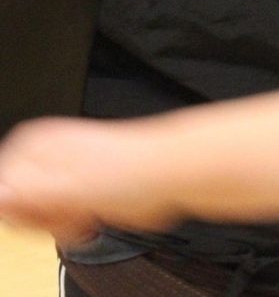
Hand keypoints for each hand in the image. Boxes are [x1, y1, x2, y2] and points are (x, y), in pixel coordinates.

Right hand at [0, 116, 181, 245]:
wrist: (171, 172)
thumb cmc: (132, 169)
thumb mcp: (69, 186)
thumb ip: (26, 193)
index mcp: (35, 144)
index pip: (1, 189)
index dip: (19, 209)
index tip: (43, 211)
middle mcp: (47, 155)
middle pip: (15, 206)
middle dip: (40, 217)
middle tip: (69, 211)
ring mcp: (63, 173)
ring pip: (36, 216)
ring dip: (58, 223)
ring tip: (85, 211)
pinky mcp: (79, 190)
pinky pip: (58, 220)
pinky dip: (72, 225)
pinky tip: (92, 215)